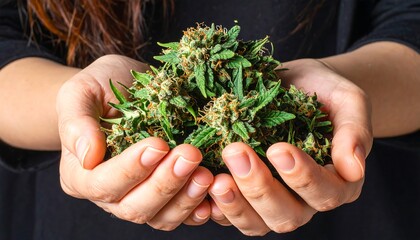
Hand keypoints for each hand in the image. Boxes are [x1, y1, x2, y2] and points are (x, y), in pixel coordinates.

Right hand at [56, 54, 212, 229]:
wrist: (126, 89)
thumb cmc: (101, 88)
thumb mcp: (81, 92)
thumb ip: (77, 122)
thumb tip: (88, 154)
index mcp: (81, 174)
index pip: (103, 183)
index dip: (131, 169)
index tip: (158, 144)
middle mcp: (110, 196)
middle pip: (134, 207)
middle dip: (165, 183)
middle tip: (189, 155)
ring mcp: (140, 199)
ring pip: (161, 217)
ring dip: (186, 198)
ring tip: (206, 174)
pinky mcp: (166, 198)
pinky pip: (182, 215)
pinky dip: (199, 208)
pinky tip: (215, 194)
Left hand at [208, 59, 372, 235]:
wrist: (297, 85)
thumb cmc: (324, 92)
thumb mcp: (348, 101)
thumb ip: (354, 132)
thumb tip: (354, 168)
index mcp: (337, 182)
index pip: (324, 193)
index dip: (302, 177)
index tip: (279, 148)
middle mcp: (305, 201)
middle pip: (286, 215)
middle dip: (259, 187)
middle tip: (236, 152)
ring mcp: (274, 201)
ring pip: (257, 223)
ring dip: (235, 204)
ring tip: (215, 178)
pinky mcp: (246, 196)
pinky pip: (231, 214)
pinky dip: (216, 207)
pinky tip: (202, 187)